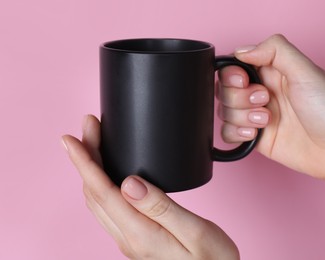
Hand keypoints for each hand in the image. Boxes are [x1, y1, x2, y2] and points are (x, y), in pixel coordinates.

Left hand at [62, 115, 238, 259]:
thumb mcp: (196, 232)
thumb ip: (161, 208)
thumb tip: (129, 183)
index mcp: (141, 233)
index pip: (103, 192)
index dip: (85, 162)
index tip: (72, 139)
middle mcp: (128, 237)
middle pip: (95, 192)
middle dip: (87, 157)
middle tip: (88, 127)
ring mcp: (130, 239)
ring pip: (98, 200)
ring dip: (91, 169)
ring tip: (94, 143)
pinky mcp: (136, 237)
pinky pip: (108, 207)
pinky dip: (101, 183)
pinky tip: (108, 172)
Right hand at [217, 34, 324, 181]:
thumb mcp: (306, 71)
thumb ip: (275, 51)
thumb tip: (241, 51)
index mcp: (271, 71)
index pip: (234, 66)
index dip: (232, 74)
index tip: (244, 81)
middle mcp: (261, 92)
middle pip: (225, 89)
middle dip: (239, 97)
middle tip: (265, 100)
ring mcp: (256, 115)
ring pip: (224, 111)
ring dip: (241, 116)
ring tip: (267, 120)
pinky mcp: (256, 137)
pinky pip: (228, 132)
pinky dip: (236, 133)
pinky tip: (255, 134)